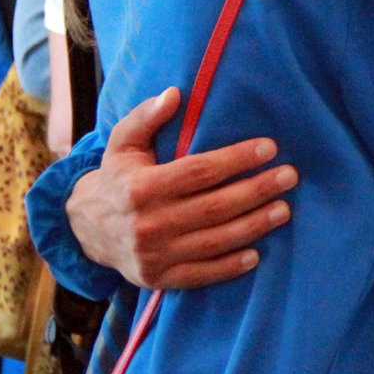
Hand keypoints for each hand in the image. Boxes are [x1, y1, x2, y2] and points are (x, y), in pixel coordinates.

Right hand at [66, 87, 297, 289]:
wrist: (84, 229)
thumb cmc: (117, 178)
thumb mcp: (123, 144)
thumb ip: (145, 117)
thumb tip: (174, 93)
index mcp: (140, 188)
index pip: (199, 172)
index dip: (237, 159)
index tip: (270, 147)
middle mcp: (147, 224)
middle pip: (214, 207)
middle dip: (256, 191)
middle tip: (289, 176)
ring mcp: (152, 255)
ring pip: (213, 241)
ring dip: (253, 226)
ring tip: (284, 210)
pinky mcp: (157, 279)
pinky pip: (200, 275)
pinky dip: (229, 267)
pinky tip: (256, 254)